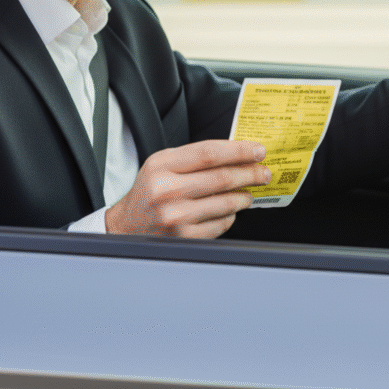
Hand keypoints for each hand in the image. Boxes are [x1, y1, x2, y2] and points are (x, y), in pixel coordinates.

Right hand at [105, 140, 269, 237]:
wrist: (125, 228)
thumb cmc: (148, 193)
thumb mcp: (161, 166)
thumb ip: (192, 158)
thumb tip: (236, 154)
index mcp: (162, 165)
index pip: (209, 153)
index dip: (239, 150)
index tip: (258, 151)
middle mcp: (167, 190)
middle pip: (222, 177)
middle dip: (250, 173)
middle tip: (264, 172)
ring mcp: (176, 216)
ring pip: (225, 202)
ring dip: (244, 196)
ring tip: (249, 193)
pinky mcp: (184, 237)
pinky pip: (220, 224)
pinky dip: (230, 216)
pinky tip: (230, 211)